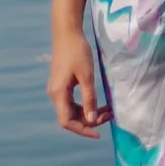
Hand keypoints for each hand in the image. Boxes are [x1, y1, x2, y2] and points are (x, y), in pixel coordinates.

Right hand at [48, 0, 110, 138]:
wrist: (67, 32)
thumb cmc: (77, 52)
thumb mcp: (86, 76)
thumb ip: (89, 99)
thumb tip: (91, 120)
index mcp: (59, 94)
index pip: (67, 122)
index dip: (82, 130)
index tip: (98, 134)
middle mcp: (55, 94)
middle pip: (70, 117)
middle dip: (89, 121)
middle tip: (110, 115)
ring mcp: (57, 89)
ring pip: (72, 110)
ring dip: (88, 113)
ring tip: (108, 109)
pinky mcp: (62, 84)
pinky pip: (72, 101)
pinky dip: (85, 104)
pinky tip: (98, 102)